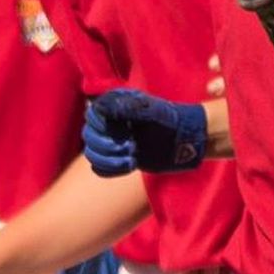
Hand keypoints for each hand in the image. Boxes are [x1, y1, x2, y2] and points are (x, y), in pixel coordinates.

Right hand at [82, 88, 206, 176]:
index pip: (92, 116)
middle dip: (108, 146)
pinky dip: (112, 169)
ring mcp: (111, 139)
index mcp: (114, 103)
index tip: (127, 131)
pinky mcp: (115, 157)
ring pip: (92, 154)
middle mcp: (109, 120)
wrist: (184, 141)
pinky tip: (131, 165)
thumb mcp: (151, 113)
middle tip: (133, 147)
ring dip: (111, 160)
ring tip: (133, 158)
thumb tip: (100, 108)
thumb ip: (127, 108)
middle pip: (89, 136)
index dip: (104, 127)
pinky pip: (99, 168)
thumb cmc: (171, 122)